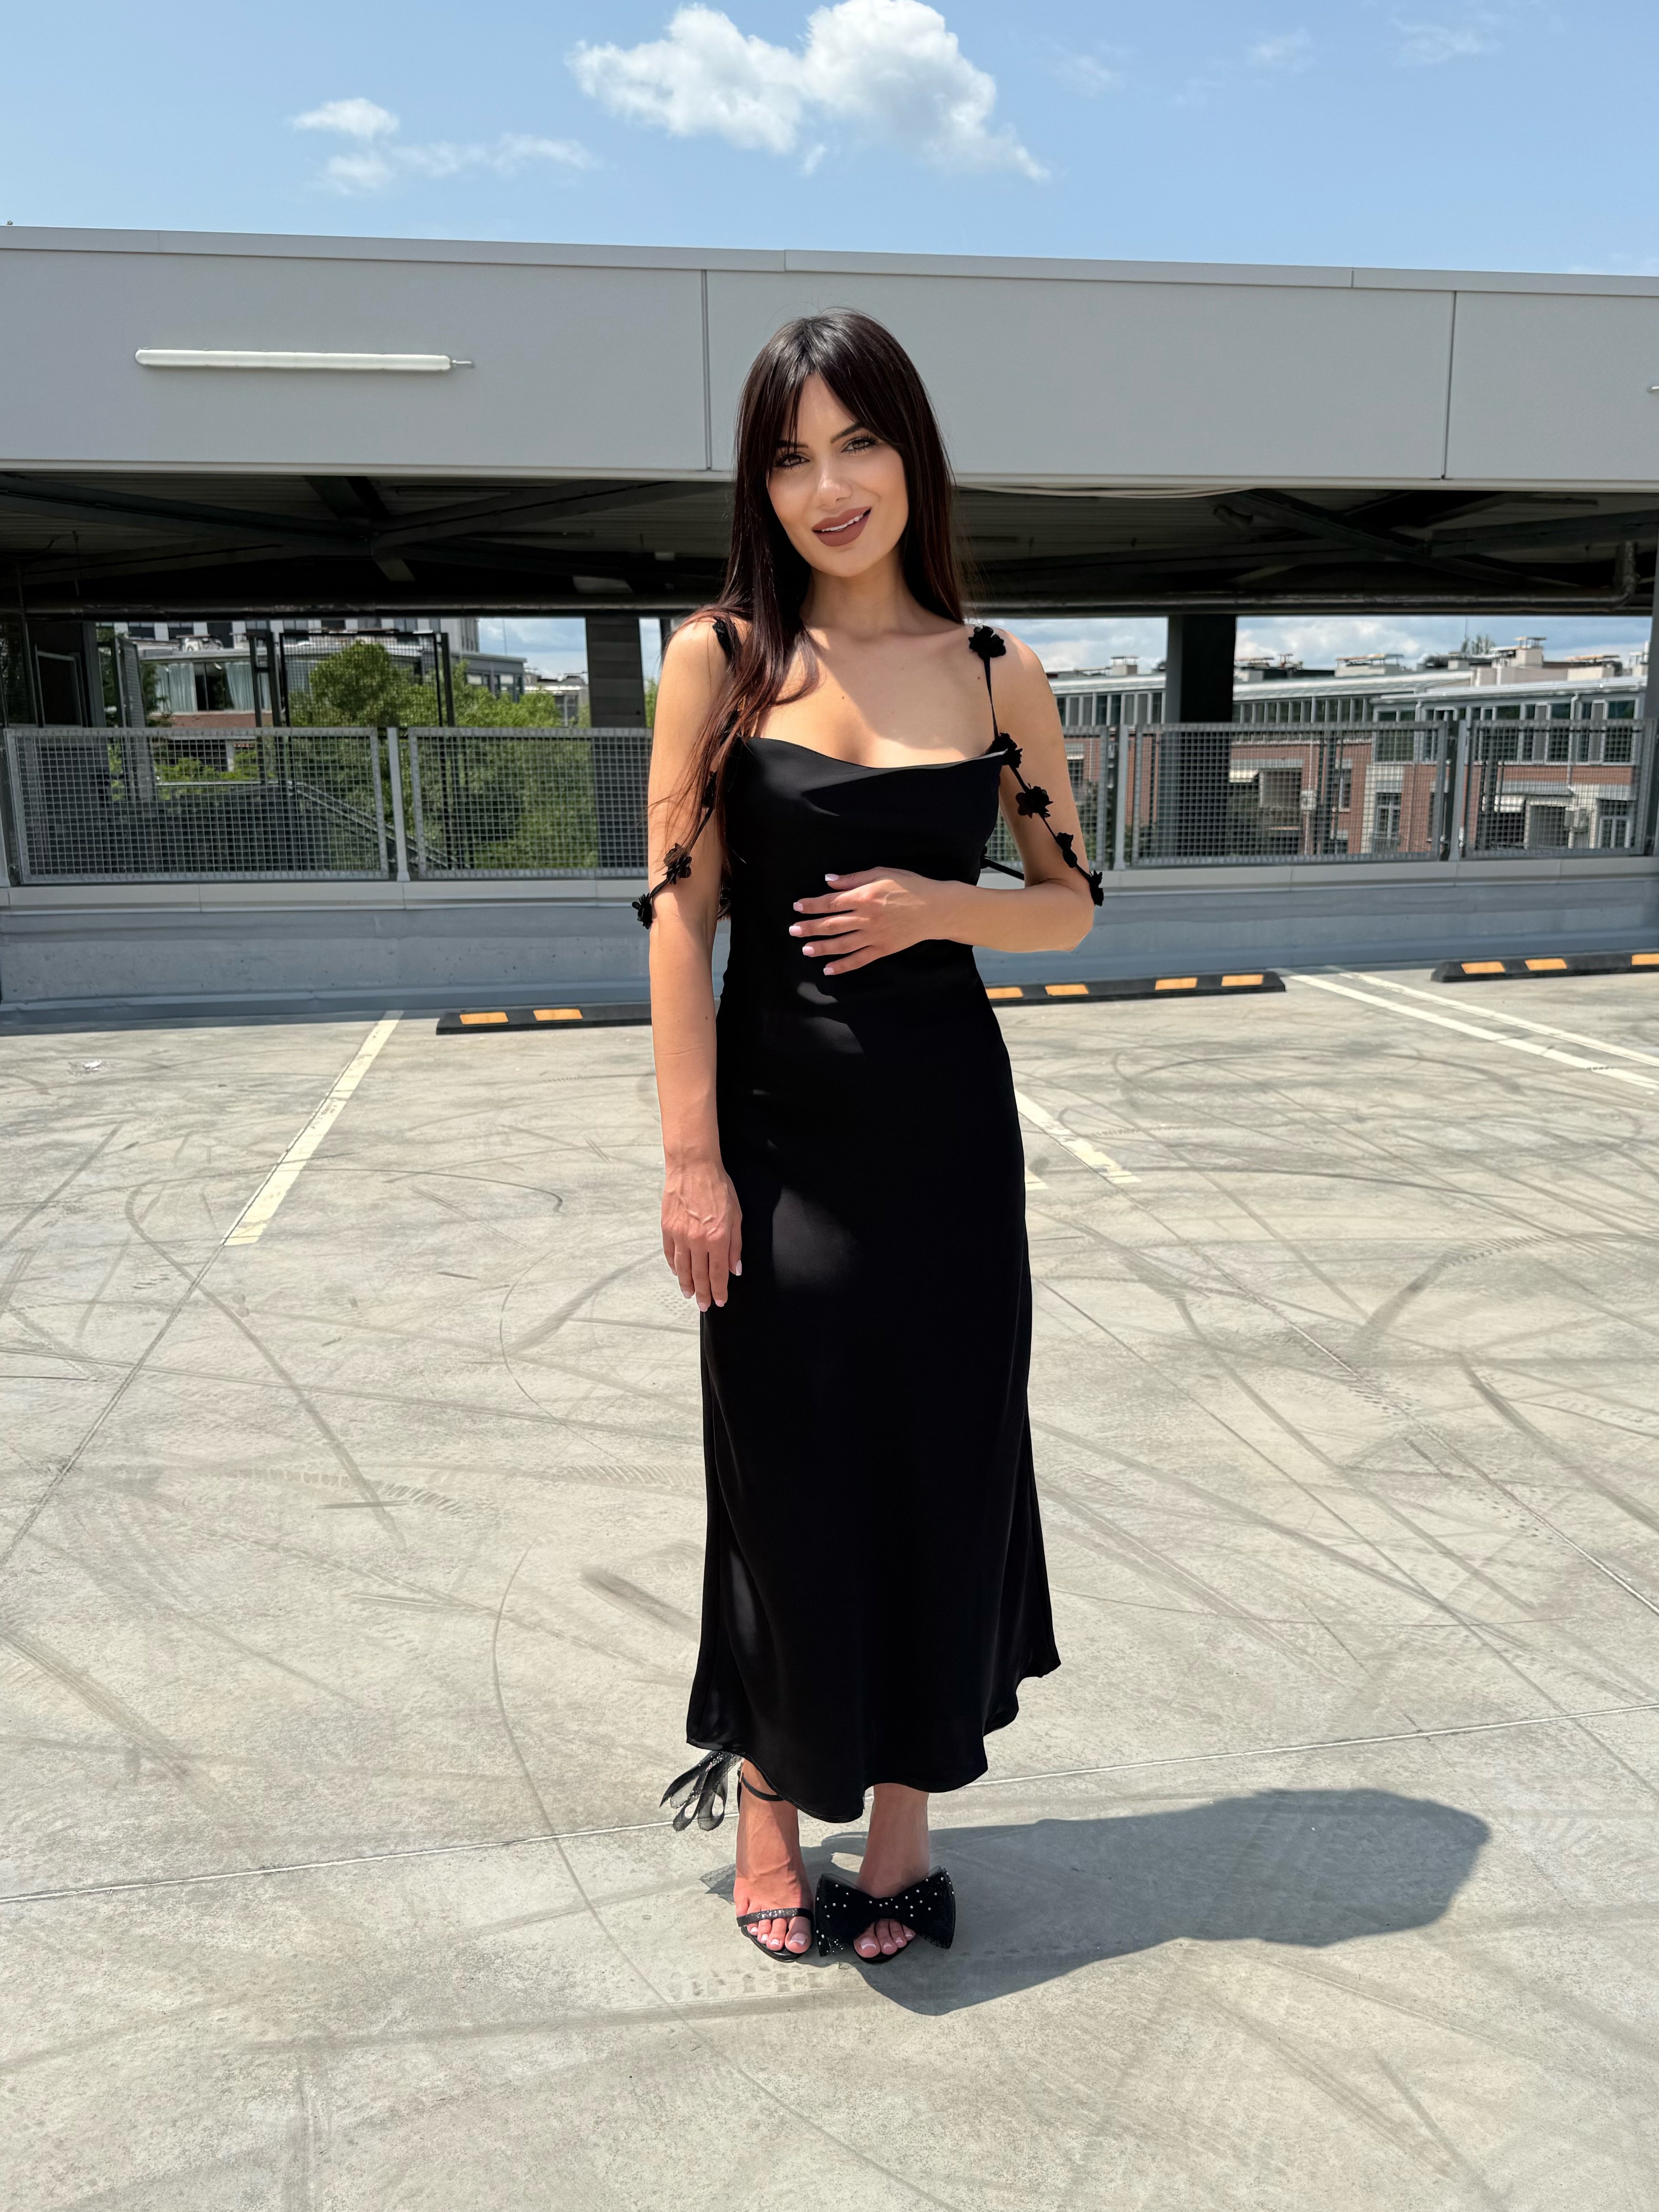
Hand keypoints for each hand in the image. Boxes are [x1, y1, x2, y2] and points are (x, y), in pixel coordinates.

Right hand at [661, 1158, 742, 1310]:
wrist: (693, 1167)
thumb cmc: (718, 1187)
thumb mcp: (737, 1215)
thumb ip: (736, 1245)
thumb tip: (735, 1269)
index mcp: (717, 1238)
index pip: (718, 1273)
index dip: (719, 1290)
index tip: (720, 1301)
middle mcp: (697, 1241)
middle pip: (699, 1275)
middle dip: (703, 1293)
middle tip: (704, 1306)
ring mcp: (680, 1235)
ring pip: (683, 1268)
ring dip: (686, 1284)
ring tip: (689, 1295)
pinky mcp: (667, 1228)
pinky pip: (670, 1253)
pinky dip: (674, 1266)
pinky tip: (678, 1273)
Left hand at [788, 868, 958, 974]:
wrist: (936, 909)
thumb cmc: (910, 886)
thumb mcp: (882, 873)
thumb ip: (853, 879)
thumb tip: (828, 881)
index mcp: (865, 896)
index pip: (831, 903)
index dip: (812, 905)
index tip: (797, 907)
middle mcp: (866, 918)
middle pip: (832, 924)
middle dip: (810, 928)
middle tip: (793, 930)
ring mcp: (874, 936)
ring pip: (841, 944)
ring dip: (821, 947)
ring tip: (805, 949)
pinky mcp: (882, 949)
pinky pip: (859, 959)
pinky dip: (843, 965)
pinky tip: (828, 968)